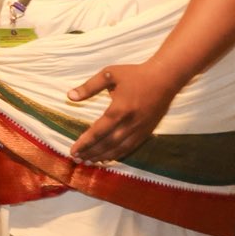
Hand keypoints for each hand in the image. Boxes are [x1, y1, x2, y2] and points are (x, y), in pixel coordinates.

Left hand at [67, 58, 182, 162]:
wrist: (165, 78)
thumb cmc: (135, 74)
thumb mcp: (109, 74)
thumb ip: (89, 87)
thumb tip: (69, 96)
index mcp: (119, 110)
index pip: (98, 131)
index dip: (85, 143)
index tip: (73, 150)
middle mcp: (129, 123)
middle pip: (107, 144)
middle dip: (90, 153)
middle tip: (77, 159)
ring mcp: (139, 129)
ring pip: (118, 149)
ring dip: (102, 157)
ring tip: (88, 161)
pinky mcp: (146, 132)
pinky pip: (130, 148)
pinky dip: (117, 155)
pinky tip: (107, 157)